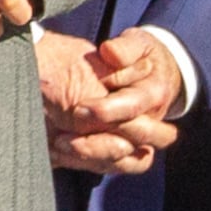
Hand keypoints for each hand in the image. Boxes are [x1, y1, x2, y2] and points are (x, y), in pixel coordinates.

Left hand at [40, 28, 183, 173]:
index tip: (78, 108)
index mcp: (153, 94)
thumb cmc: (139, 55)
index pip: (133, 108)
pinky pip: (108, 167)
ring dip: (90, 157)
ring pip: (123, 162)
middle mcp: (150, 122)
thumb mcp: (136, 43)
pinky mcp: (121, 151)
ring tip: (59, 143)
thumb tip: (111, 52)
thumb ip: (125, 49)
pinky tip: (57, 152)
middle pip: (133, 144)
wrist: (149, 72)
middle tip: (67, 135)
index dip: (106, 111)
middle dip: (100, 143)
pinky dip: (82, 162)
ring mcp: (138, 139)